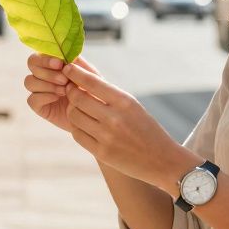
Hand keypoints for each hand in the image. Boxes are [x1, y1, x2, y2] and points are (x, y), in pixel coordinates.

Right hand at [24, 53, 99, 132]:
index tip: (60, 64)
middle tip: (64, 80)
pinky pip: (31, 99)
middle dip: (48, 72)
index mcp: (54, 63)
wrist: (93, 116)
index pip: (40, 54)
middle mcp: (43, 74)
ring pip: (29, 81)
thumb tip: (66, 56)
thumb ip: (78, 64)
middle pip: (32, 64)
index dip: (46, 58)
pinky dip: (44, 97)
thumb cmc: (91, 92)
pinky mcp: (39, 105)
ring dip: (47, 84)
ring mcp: (40, 90)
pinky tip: (57, 98)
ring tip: (64, 91)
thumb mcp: (90, 76)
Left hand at [62, 62, 193, 189]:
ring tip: (78, 108)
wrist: (161, 160)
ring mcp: (107, 137)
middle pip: (78, 98)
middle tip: (70, 89)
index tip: (67, 68)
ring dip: (72, 110)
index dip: (75, 73)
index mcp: (125, 101)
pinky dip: (76, 127)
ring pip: (74, 116)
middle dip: (70, 91)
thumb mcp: (132, 105)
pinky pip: (77, 134)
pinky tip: (82, 124)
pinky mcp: (101, 152)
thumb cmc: (145, 128)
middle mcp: (114, 118)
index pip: (92, 82)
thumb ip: (108, 93)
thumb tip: (83, 75)